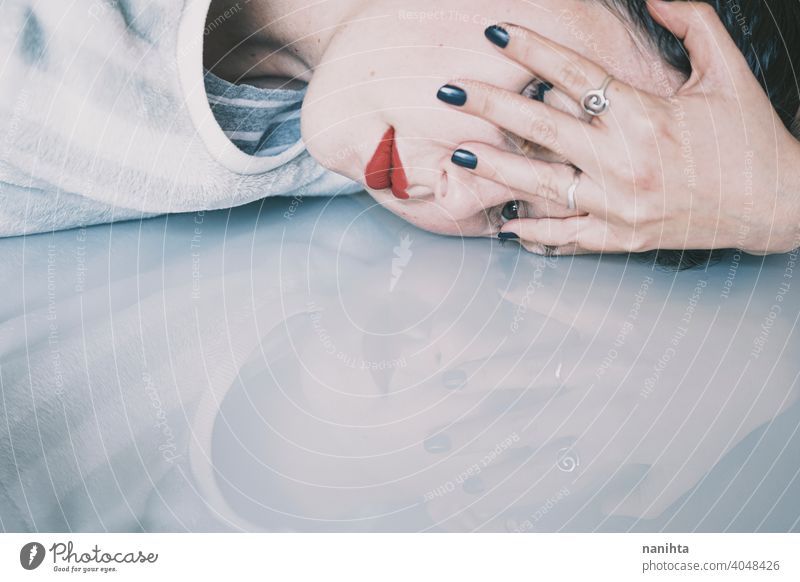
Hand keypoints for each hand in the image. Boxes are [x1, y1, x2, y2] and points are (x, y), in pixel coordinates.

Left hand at [439, 1, 799, 255]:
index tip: (495, 35)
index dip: (532, 50)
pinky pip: (566, 235)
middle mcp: (624, 161)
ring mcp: (617, 205)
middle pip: (541, 126)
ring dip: (495, 169)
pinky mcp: (620, 237)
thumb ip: (693, 25)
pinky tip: (504, 223)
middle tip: (448, 92)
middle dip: (489, 105)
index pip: (575, 74)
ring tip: (457, 155)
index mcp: (646, 116)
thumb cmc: (748, 137)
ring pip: (541, 184)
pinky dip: (535, 230)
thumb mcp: (726, 73)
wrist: (775, 205)